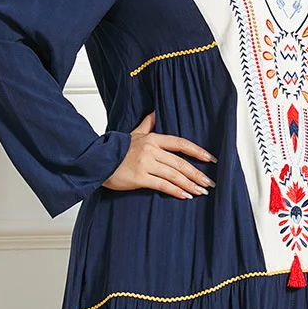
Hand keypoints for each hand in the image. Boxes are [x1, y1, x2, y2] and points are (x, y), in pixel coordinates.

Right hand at [102, 111, 216, 198]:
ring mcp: (145, 164)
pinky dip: (176, 191)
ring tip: (201, 191)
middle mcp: (151, 150)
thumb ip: (146, 125)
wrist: (97, 160)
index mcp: (152, 139)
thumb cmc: (116, 149)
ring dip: (190, 184)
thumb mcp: (133, 134)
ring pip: (174, 174)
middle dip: (197, 173)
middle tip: (210, 182)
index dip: (197, 151)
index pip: (180, 143)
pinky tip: (185, 196)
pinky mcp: (139, 177)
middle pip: (180, 162)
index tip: (210, 159)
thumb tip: (155, 113)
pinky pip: (162, 185)